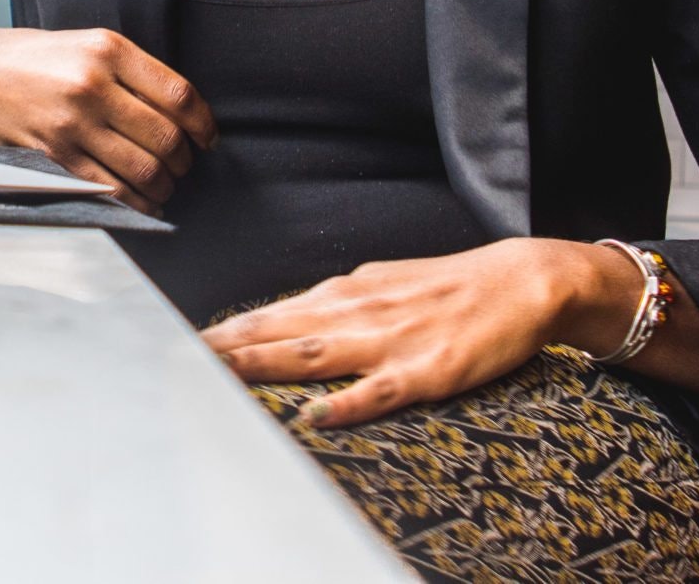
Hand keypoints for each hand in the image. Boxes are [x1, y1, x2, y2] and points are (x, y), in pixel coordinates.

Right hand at [0, 21, 216, 213]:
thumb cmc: (34, 56)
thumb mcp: (86, 43)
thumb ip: (132, 71)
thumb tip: (182, 111)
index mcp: (109, 48)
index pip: (179, 94)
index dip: (203, 124)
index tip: (208, 138)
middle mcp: (93, 82)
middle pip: (166, 135)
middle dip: (185, 160)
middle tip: (186, 165)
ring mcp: (73, 120)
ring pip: (143, 167)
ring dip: (165, 184)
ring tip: (167, 185)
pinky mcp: (55, 151)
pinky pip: (110, 185)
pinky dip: (136, 200)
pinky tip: (144, 200)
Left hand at [202, 238, 625, 427]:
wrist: (520, 280)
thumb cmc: (446, 289)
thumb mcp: (379, 286)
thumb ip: (331, 308)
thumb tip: (282, 321)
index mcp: (345, 294)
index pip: (272, 315)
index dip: (226, 332)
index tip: (180, 344)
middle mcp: (358, 312)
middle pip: (279, 332)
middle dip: (227, 348)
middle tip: (178, 359)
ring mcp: (391, 341)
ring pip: (315, 355)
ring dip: (264, 365)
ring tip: (221, 376)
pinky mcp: (428, 370)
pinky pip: (380, 391)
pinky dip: (347, 404)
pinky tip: (316, 417)